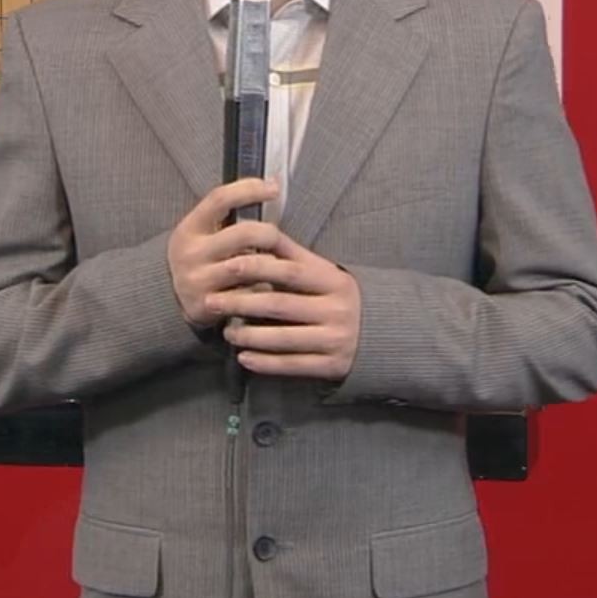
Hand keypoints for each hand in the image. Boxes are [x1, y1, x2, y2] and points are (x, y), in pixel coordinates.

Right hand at [167, 178, 283, 327]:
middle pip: (244, 233)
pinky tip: (271, 286)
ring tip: (279, 263)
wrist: (165, 298)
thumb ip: (226, 213)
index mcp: (190, 228)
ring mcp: (200, 281)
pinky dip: (265, 289)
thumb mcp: (200, 231)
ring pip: (250, 266)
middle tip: (278, 238)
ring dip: (272, 263)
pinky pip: (250, 294)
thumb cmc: (196, 257)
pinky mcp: (211, 306)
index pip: (220, 199)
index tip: (273, 188)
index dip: (249, 189)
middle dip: (269, 234)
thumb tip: (267, 187)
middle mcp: (192, 253)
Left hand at [213, 234, 359, 380]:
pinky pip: (292, 365)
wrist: (384, 332)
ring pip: (283, 339)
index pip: (290, 272)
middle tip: (212, 301)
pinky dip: (265, 363)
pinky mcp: (332, 366)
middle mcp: (337, 310)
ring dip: (249, 336)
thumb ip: (292, 254)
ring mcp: (336, 340)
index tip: (228, 266)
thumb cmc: (339, 296)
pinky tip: (244, 357)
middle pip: (280, 306)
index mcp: (333, 281)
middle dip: (241, 303)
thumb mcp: (324, 271)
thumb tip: (257, 231)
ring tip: (226, 332)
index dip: (257, 268)